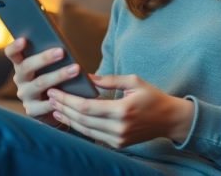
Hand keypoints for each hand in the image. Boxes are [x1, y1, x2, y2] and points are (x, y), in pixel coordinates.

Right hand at [3, 38, 84, 123]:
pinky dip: (58, 98)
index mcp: (21, 64)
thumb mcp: (51, 66)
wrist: (55, 107)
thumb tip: (64, 45)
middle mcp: (19, 79)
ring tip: (76, 68)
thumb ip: (52, 55)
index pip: (11, 53)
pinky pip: (45, 104)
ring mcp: (25, 95)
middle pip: (27, 66)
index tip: (24, 39)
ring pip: (40, 83)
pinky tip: (71, 93)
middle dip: (45, 58)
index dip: (15, 46)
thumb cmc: (56, 78)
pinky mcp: (32, 110)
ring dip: (59, 75)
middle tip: (62, 51)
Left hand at [47, 74, 193, 147]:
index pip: (86, 107)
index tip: (55, 91)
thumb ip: (109, 80)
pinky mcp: (118, 144)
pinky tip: (71, 118)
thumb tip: (86, 77)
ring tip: (55, 108)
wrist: (169, 119)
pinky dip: (80, 127)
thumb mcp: (133, 81)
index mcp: (122, 110)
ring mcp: (118, 139)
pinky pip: (93, 136)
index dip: (68, 100)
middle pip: (82, 119)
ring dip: (68, 119)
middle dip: (64, 108)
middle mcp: (118, 127)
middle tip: (50, 96)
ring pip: (85, 130)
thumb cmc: (152, 96)